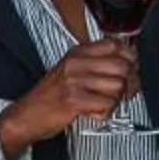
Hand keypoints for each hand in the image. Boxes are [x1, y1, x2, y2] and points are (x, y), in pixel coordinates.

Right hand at [0, 38, 139, 151]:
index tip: (132, 68)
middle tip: (127, 92)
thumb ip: (95, 62)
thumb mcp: (71, 69)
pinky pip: (107, 104)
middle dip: (131, 83)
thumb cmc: (50, 96)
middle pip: (122, 66)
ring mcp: (74, 81)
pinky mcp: (74, 100)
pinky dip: (106, 113)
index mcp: (78, 53)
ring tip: (105, 104)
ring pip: (117, 86)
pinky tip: (95, 113)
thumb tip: (127, 60)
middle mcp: (76, 63)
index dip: (130, 57)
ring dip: (117, 100)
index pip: (115, 44)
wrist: (27, 115)